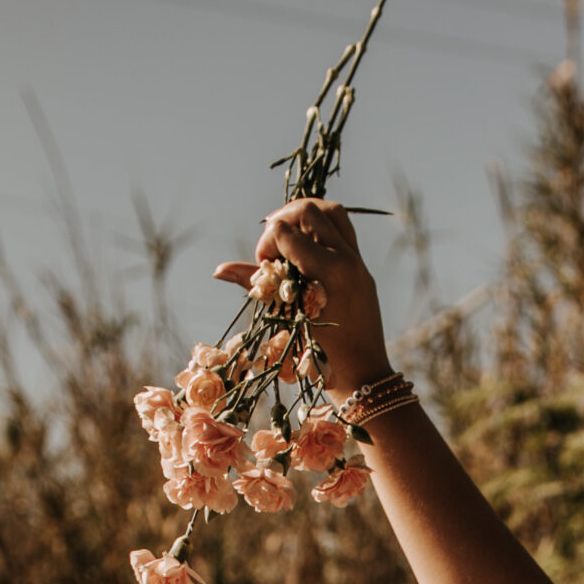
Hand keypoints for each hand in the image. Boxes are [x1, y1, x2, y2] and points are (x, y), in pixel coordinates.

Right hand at [214, 196, 390, 396]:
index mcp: (328, 271)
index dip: (265, 243)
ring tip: (287, 236)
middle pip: (307, 209)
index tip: (264, 267)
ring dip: (303, 215)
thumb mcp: (287, 318)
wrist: (363, 373)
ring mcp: (357, 260)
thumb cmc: (323, 357)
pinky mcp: (362, 265)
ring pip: (330, 210)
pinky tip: (305, 245)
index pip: (285, 231)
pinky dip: (320, 226)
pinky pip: (342, 228)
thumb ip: (256, 286)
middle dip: (281, 221)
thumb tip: (219, 270)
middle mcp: (346, 259)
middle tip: (273, 249)